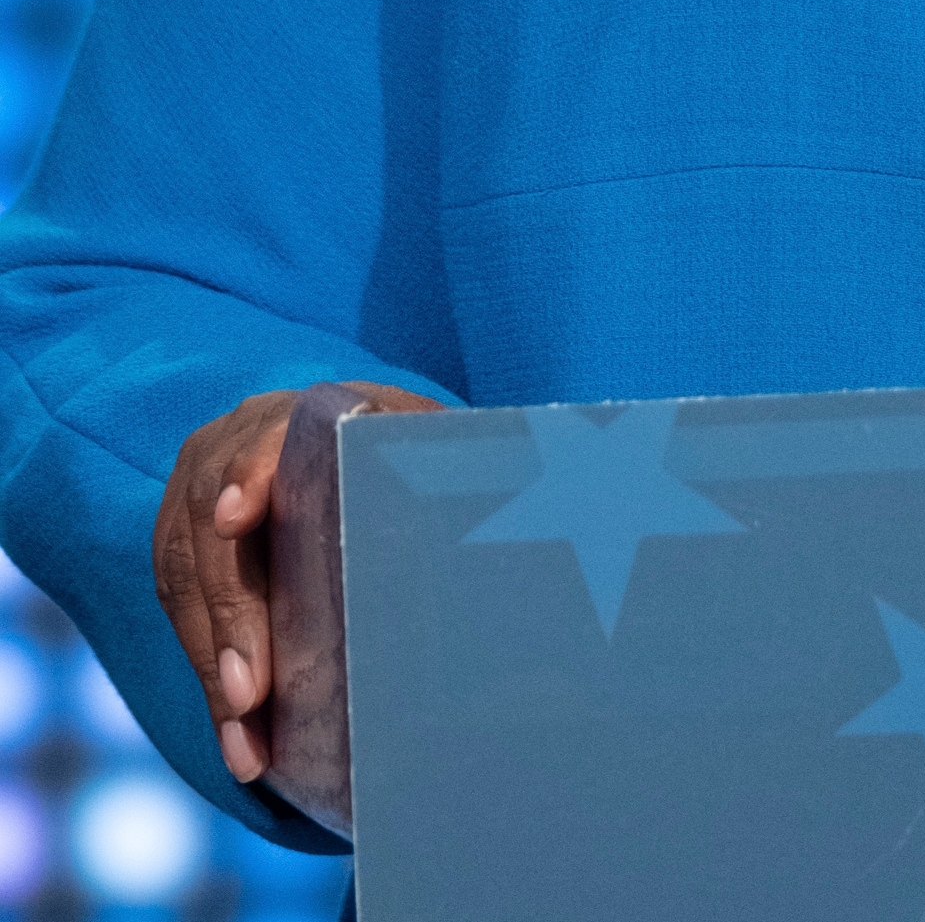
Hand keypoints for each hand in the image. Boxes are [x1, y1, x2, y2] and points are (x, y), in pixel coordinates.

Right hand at [153, 382, 444, 783]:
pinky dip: (207, 676)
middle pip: (215, 525)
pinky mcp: (181, 545)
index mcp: (313, 412)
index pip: (272, 432)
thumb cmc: (409, 460)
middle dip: (231, 612)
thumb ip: (460, 471)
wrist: (349, 451)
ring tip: (245, 728)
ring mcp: (200, 491)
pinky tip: (237, 734)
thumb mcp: (432, 451)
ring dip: (214, 662)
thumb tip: (524, 506)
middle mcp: (242, 440)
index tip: (237, 514)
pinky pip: (179, 615)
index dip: (251, 469)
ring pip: (186, 580)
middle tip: (250, 689)